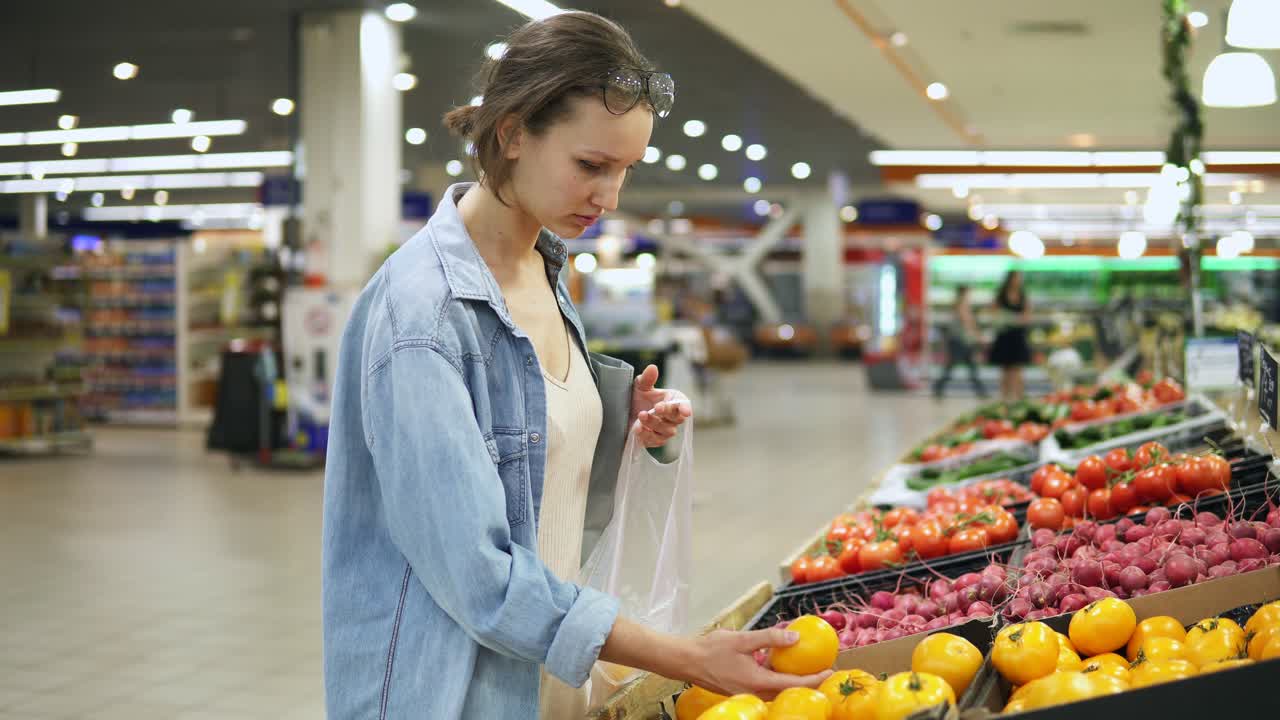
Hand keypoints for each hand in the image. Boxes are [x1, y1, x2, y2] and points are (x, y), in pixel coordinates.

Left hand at [629, 364, 691, 447]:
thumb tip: (652, 368)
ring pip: (666, 430)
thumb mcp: (640, 386)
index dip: (685, 408)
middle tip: (656, 408)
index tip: (685, 411)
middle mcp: (673, 417)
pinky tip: (637, 428)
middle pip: (677, 418)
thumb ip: (647, 379)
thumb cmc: (637, 398)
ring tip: (641, 415)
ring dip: (653, 422)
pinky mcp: (656, 441)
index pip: (684, 404)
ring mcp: (666, 431)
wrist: (624, 414)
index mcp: (674, 400)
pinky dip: (646, 434)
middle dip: (667, 413)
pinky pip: (655, 440)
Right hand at [687, 628, 833, 698]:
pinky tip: (777, 665)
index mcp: (757, 682)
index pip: (793, 684)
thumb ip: (769, 638)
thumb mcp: (742, 639)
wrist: (685, 661)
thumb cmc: (711, 649)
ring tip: (804, 667)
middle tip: (822, 669)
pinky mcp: (740, 690)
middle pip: (787, 691)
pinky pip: (764, 687)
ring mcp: (746, 693)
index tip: (829, 671)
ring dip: (791, 681)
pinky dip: (775, 678)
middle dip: (807, 682)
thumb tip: (795, 637)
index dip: (813, 679)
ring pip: (775, 690)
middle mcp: (754, 692)